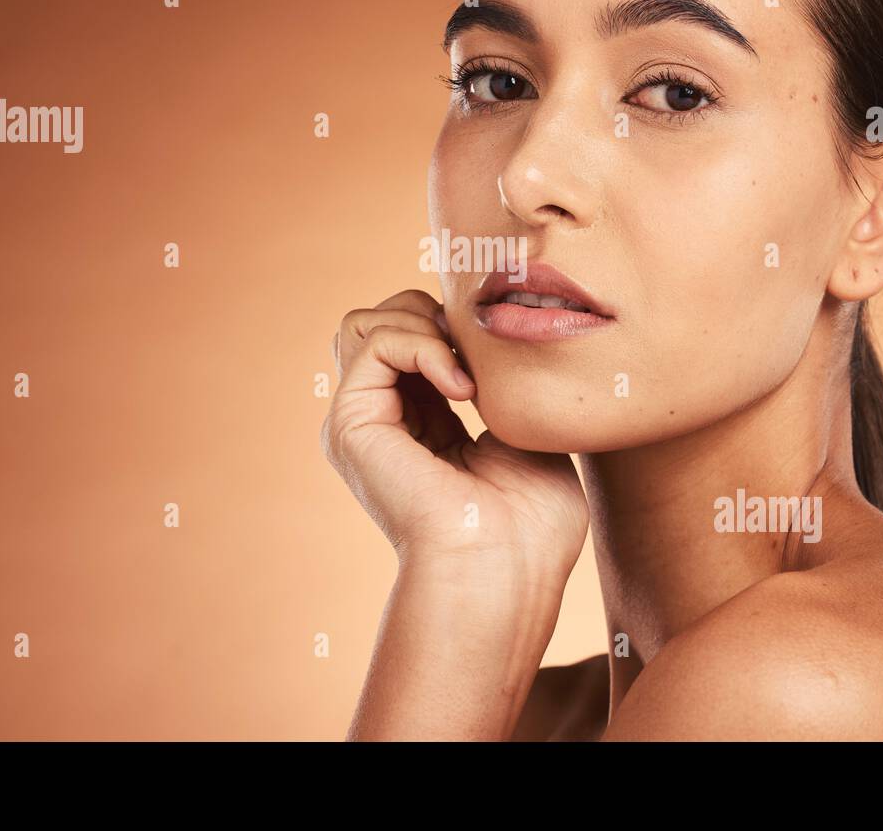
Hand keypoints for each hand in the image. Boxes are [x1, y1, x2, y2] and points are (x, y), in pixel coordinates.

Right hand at [321, 289, 588, 582]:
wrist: (504, 570)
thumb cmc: (531, 522)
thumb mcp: (525, 431)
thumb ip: (502, 383)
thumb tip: (494, 333)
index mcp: (420, 425)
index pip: (413, 337)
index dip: (454, 326)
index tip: (501, 357)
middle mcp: (380, 421)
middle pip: (378, 320)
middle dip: (431, 313)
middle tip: (477, 356)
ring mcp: (361, 422)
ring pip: (366, 322)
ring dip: (426, 324)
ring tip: (468, 374)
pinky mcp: (351, 423)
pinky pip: (374, 341)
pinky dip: (424, 344)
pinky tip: (462, 388)